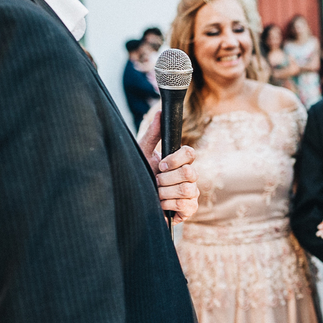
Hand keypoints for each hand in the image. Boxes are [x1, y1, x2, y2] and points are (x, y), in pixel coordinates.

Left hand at [138, 110, 199, 224]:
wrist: (131, 203)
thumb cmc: (138, 177)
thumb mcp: (142, 154)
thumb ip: (152, 134)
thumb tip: (160, 112)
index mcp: (179, 162)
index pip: (190, 154)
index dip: (176, 159)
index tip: (160, 165)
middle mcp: (188, 177)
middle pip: (189, 173)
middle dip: (166, 179)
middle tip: (156, 181)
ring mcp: (191, 193)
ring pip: (188, 190)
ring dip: (166, 193)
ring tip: (156, 194)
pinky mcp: (189, 210)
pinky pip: (187, 206)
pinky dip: (169, 205)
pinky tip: (161, 205)